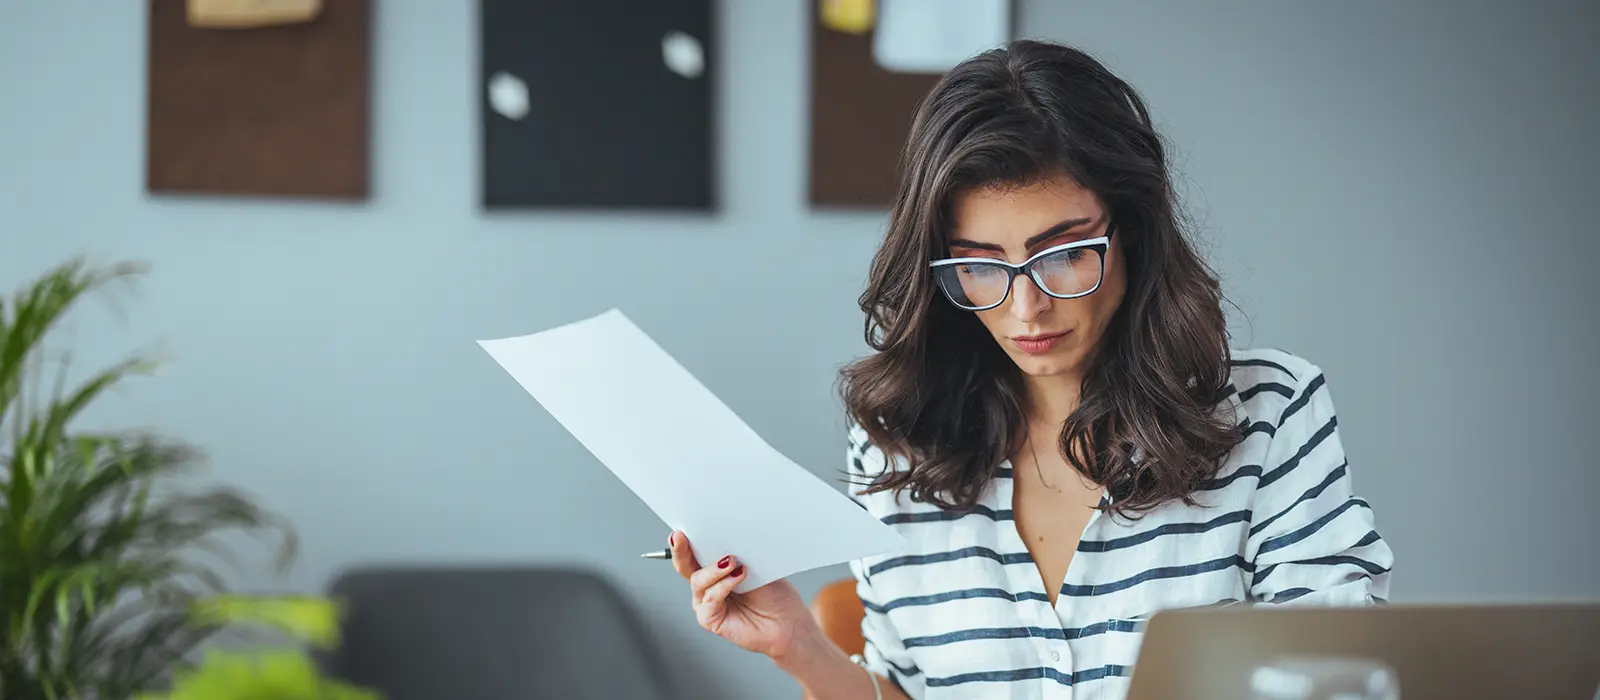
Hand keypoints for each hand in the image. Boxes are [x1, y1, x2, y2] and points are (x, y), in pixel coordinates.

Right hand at [669, 531, 816, 659]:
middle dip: (682, 550)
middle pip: (685, 566)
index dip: (684, 541)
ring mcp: (707, 602)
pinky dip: (722, 586)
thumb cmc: (774, 595)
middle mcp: (708, 586)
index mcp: (715, 569)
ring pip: (698, 581)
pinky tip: (737, 577)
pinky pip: (709, 599)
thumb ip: (735, 554)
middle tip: (682, 537)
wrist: (787, 622)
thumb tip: (723, 538)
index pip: (693, 552)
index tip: (681, 530)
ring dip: (715, 569)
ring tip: (734, 563)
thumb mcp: (754, 565)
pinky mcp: (710, 619)